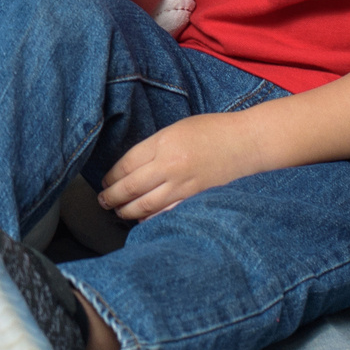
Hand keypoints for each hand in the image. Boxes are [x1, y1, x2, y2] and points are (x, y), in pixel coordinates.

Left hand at [98, 112, 269, 219]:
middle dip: (112, 196)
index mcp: (162, 144)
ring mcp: (184, 185)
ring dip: (128, 210)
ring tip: (118, 212)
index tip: (104, 181)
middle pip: (131, 187)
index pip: (127, 164)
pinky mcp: (196, 198)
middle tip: (102, 201)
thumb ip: (154, 148)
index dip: (111, 176)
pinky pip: (167, 212)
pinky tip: (142, 220)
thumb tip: (132, 167)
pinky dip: (151, 218)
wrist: (246, 143)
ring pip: (146, 205)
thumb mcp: (175, 130)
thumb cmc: (212, 130)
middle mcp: (170, 166)